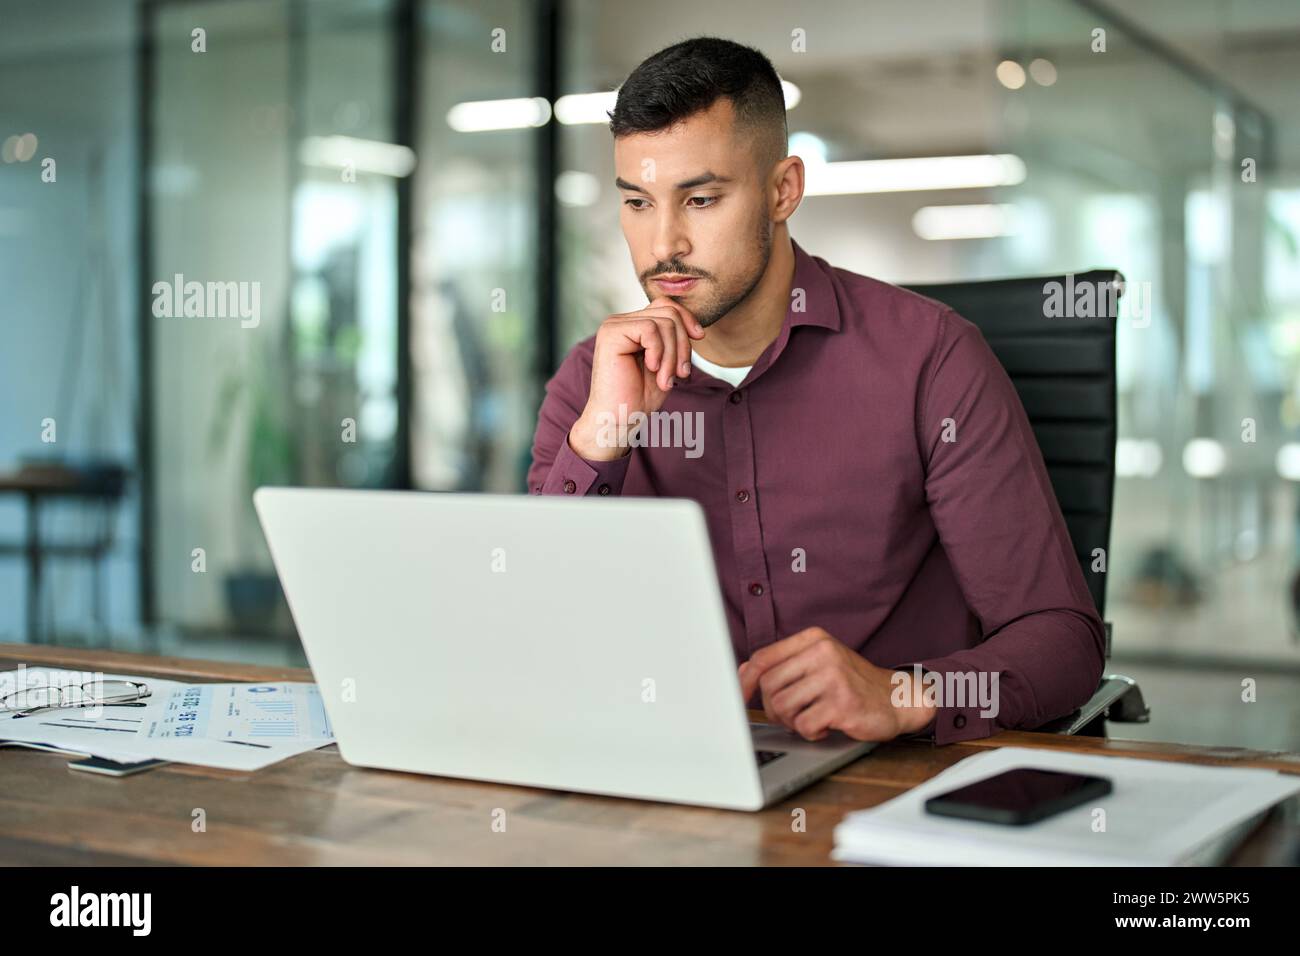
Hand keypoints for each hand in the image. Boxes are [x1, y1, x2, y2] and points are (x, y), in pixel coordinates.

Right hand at [568, 297, 705, 460]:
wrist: (618, 419)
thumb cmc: (640, 396)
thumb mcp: (666, 363)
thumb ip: (674, 340)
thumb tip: (694, 326)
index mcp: (632, 325)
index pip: (666, 306)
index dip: (687, 319)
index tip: (699, 339)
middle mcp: (621, 322)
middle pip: (669, 312)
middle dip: (683, 344)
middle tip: (681, 374)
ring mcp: (614, 326)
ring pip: (663, 322)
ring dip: (673, 355)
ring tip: (666, 380)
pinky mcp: (610, 334)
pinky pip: (650, 329)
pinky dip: (659, 353)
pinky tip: (653, 370)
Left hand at [737, 627, 936, 741]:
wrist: (899, 698)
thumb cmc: (853, 683)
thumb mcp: (820, 663)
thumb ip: (785, 664)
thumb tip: (742, 672)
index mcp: (814, 639)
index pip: (763, 657)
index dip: (745, 680)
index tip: (739, 697)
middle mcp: (823, 653)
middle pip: (768, 686)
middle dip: (774, 709)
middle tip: (793, 716)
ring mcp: (833, 677)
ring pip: (783, 706)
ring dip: (793, 722)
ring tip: (812, 719)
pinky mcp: (842, 703)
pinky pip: (804, 725)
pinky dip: (811, 732)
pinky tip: (825, 727)